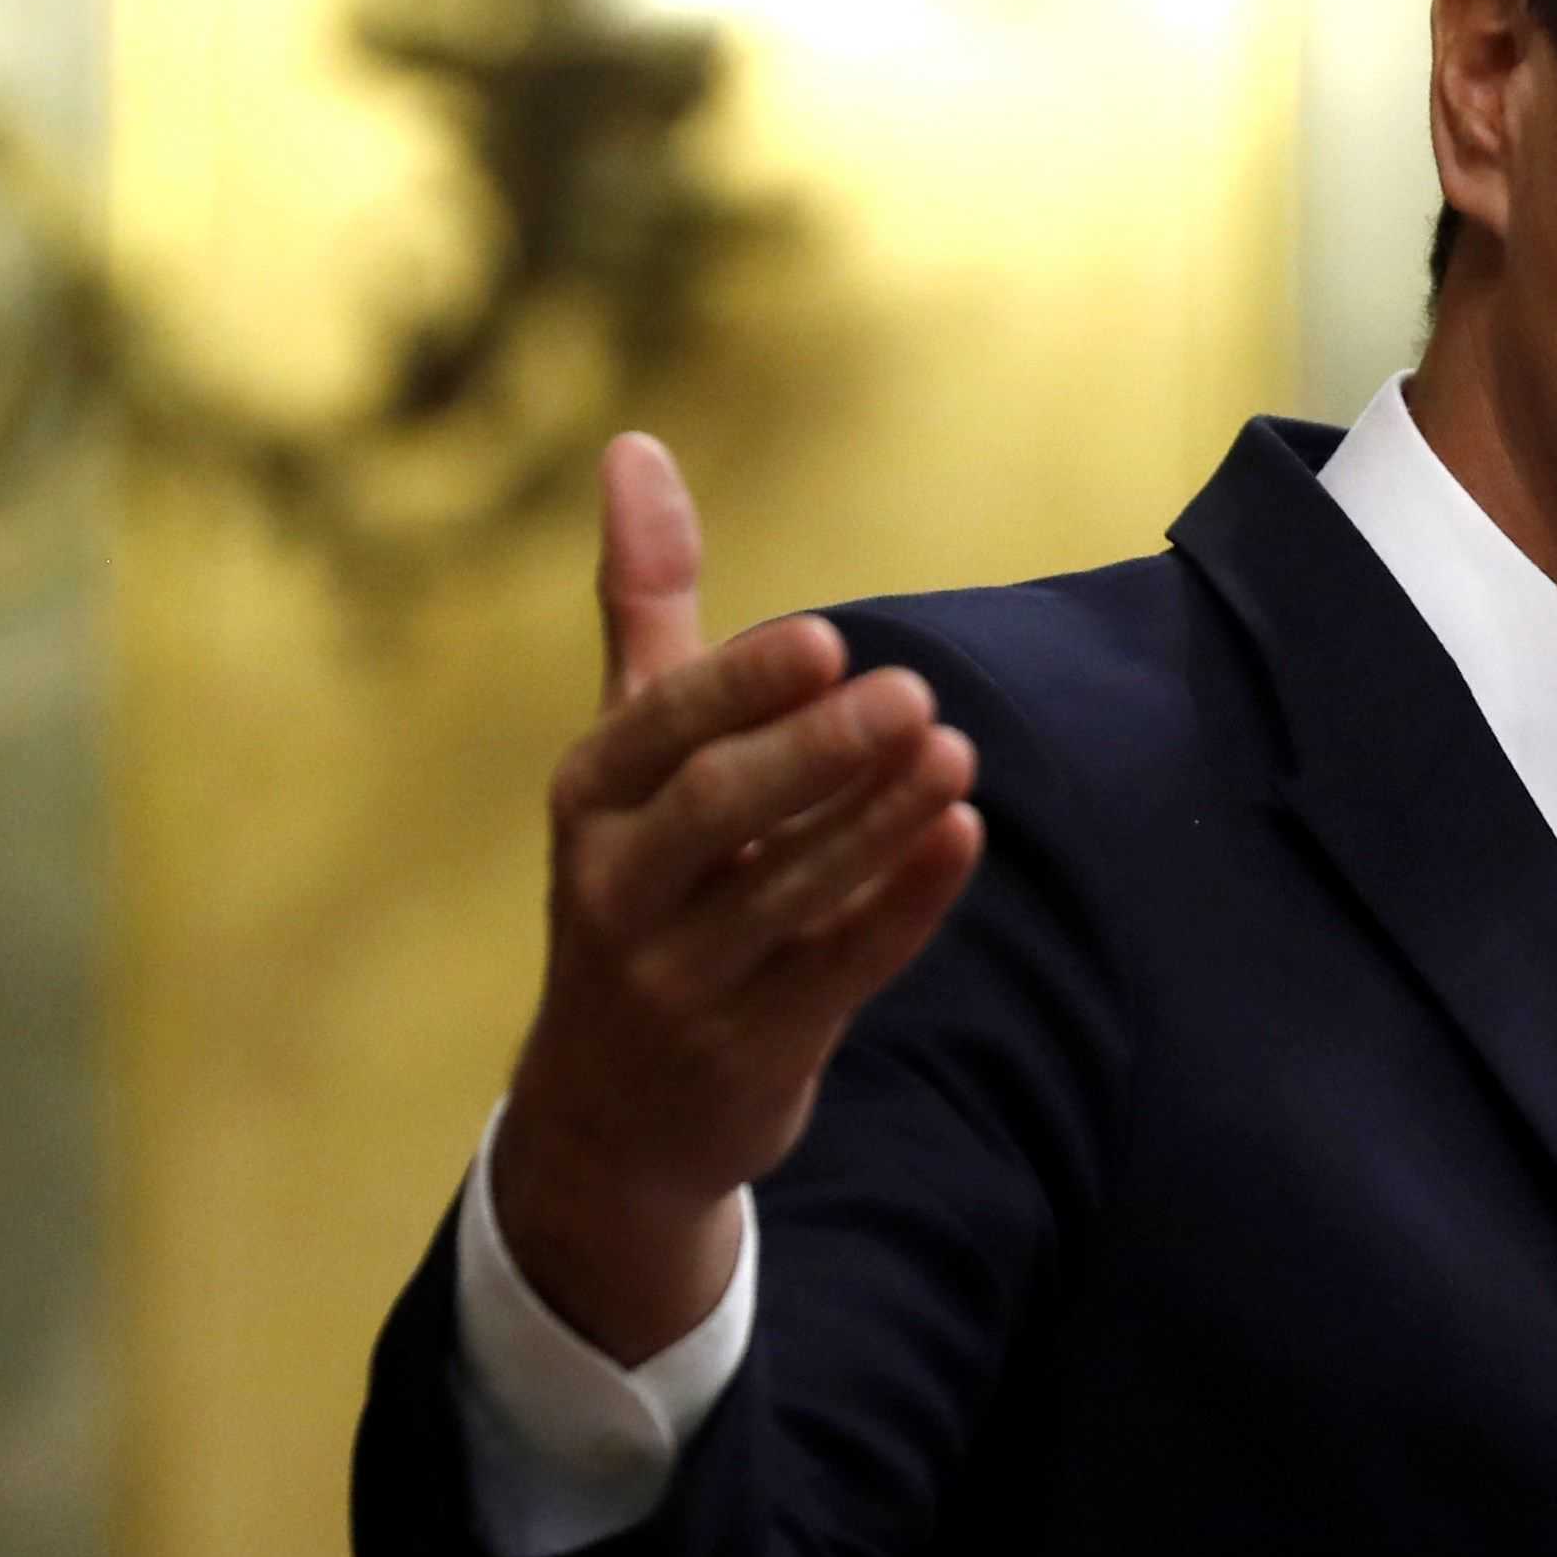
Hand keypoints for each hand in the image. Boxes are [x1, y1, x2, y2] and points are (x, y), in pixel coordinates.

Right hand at [490, 435, 983, 1361]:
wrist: (612, 1112)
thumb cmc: (641, 881)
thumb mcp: (628, 750)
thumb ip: (644, 603)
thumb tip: (636, 444)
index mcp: (591, 801)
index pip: (659, 732)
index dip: (740, 689)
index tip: (826, 638)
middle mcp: (619, 891)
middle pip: (717, 815)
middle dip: (813, 755)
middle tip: (913, 691)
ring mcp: (683, 980)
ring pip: (785, 895)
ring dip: (876, 824)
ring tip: (956, 749)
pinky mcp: (754, 1049)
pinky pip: (837, 972)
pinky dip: (902, 908)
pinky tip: (964, 838)